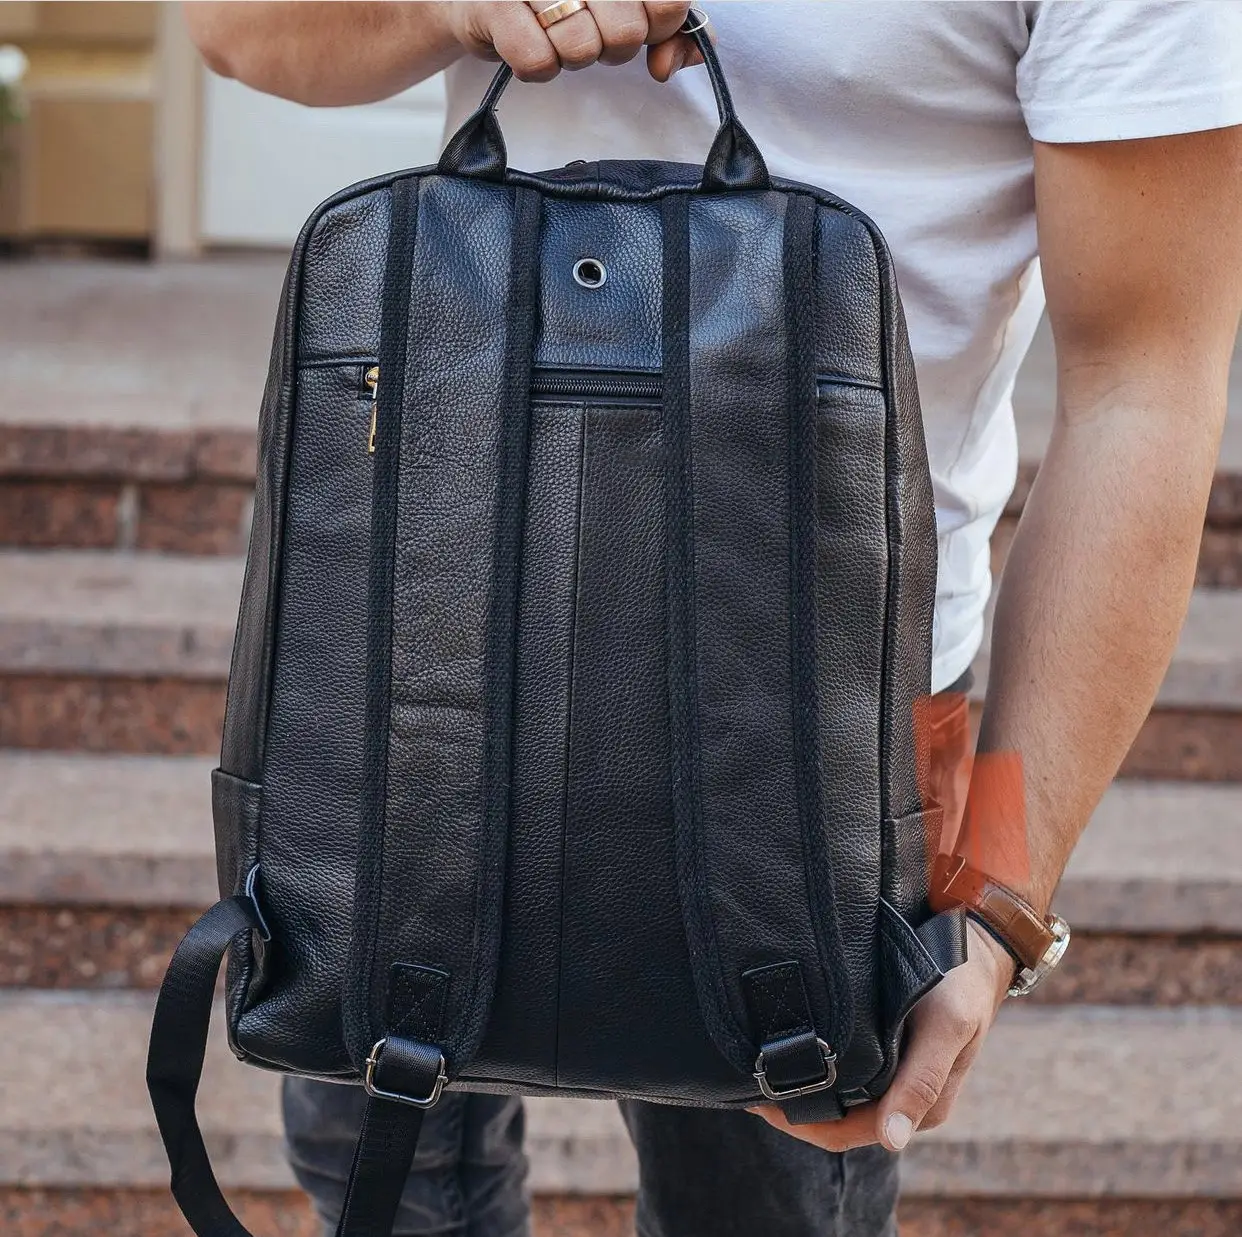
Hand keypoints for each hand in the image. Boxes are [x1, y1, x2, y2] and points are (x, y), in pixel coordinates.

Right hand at [444, 1, 702, 82]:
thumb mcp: (622, 3)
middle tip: (589, 28)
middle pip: (627, 32)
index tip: (641, 22)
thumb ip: (666, 28)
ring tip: (554, 32)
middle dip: (613, 46)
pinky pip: (538, 63)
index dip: (660, 26)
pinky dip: (537, 67)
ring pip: (583, 50)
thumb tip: (669, 63)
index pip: (668, 2)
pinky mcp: (494, 5)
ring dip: (572, 57)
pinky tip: (528, 43)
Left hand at [753, 921, 1013, 1151]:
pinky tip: (783, 1041)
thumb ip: (922, 1081)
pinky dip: (812, 1060)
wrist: (976, 945)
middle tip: (742, 1079)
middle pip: (833, 1119)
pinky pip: (842, 1066)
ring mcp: (891, 1072)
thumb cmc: (960, 984)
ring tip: (753, 1061)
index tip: (758, 1100)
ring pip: (835, 1094)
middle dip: (790, 1106)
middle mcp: (901, 1096)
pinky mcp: (884, 1047)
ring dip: (798, 1083)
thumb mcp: (945, 1025)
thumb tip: (892, 1139)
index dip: (801, 1124)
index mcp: (918, 1105)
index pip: (845, 1132)